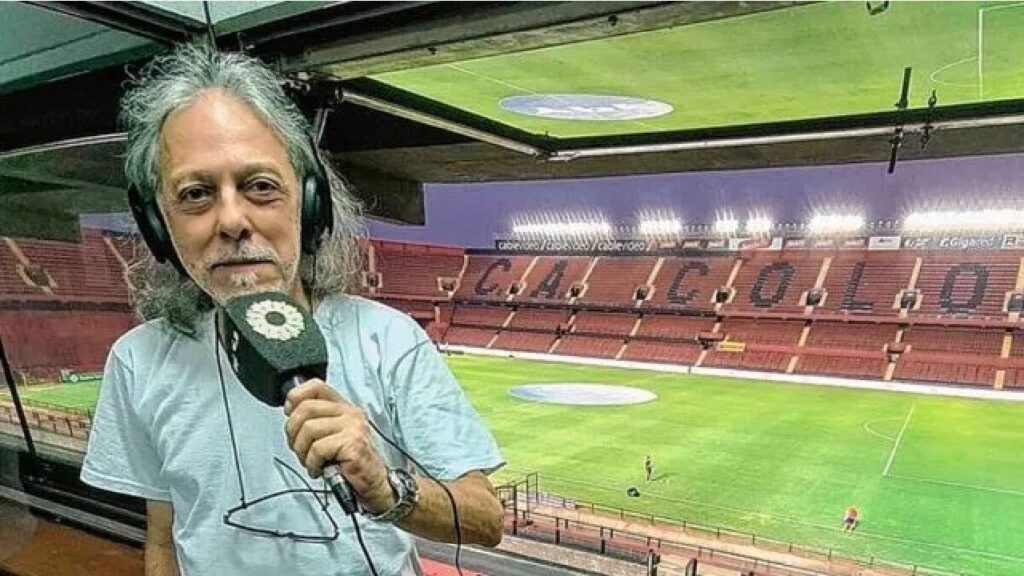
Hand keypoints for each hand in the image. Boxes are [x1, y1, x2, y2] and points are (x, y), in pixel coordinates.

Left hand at [284, 379, 394, 512]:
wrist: (373, 482)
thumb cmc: (349, 463)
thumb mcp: (332, 435)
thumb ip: (316, 421)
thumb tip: (290, 414)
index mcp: (344, 407)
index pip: (316, 386)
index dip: (296, 397)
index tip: (290, 414)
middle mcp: (350, 413)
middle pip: (306, 408)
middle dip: (293, 431)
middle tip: (299, 448)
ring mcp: (353, 427)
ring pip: (308, 429)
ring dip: (302, 451)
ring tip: (311, 462)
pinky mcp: (352, 443)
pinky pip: (318, 449)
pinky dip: (312, 463)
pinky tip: (319, 469)